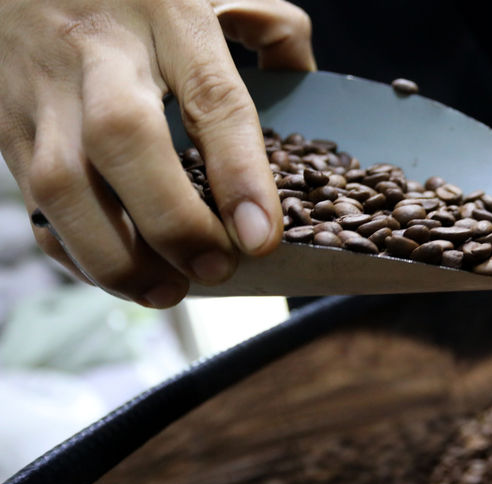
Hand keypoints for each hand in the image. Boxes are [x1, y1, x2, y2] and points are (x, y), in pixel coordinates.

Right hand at [0, 0, 314, 307]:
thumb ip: (269, 29)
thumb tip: (304, 79)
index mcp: (169, 17)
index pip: (211, 99)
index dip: (239, 175)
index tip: (260, 237)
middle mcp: (100, 54)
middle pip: (123, 140)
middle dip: (171, 221)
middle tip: (214, 267)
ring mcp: (42, 90)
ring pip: (62, 183)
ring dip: (115, 254)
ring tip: (166, 291)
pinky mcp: (6, 124)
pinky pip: (35, 202)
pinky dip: (73, 250)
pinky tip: (115, 271)